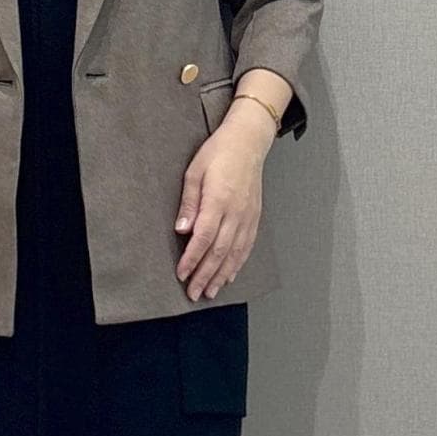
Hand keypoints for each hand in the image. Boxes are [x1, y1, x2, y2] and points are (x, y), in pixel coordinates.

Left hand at [173, 104, 273, 299]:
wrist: (248, 142)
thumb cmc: (218, 153)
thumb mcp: (194, 172)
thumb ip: (189, 203)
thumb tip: (182, 230)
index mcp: (219, 200)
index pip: (204, 237)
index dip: (192, 259)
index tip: (181, 274)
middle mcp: (236, 212)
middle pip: (219, 252)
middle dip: (205, 275)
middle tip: (193, 293)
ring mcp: (248, 217)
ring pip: (235, 254)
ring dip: (221, 275)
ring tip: (210, 292)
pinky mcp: (254, 218)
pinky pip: (246, 247)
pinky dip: (238, 264)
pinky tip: (230, 276)